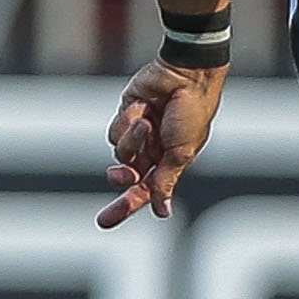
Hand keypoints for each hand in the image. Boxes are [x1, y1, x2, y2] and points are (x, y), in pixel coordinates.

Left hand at [100, 59, 228, 225]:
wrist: (186, 77)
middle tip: (121, 176)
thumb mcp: (181, 153)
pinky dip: (127, 121)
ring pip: (119, 152)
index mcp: (170, 162)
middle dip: (122, 179)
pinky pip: (115, 131)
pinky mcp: (126, 115)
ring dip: (133, 139)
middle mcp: (152, 150)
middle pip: (127, 176)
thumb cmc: (192, 114)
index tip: (106, 222)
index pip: (145, 190)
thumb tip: (162, 211)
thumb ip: (165, 181)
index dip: (127, 205)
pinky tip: (143, 109)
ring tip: (148, 123)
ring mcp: (138, 133)